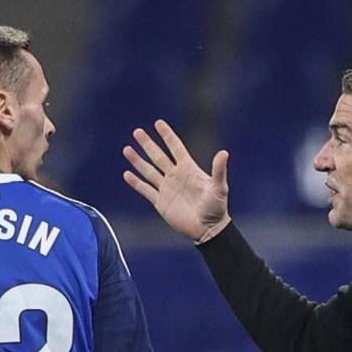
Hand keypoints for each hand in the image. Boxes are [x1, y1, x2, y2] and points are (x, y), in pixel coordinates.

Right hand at [122, 119, 229, 242]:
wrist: (207, 229)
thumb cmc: (217, 207)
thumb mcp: (219, 187)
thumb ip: (219, 170)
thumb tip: (224, 152)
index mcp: (188, 169)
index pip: (175, 148)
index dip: (167, 135)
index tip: (158, 123)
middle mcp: (175, 176)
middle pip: (158, 156)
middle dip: (148, 144)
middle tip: (137, 132)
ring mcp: (166, 188)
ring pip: (149, 171)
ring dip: (138, 161)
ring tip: (127, 149)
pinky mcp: (160, 202)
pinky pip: (146, 190)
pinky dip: (136, 183)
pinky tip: (127, 174)